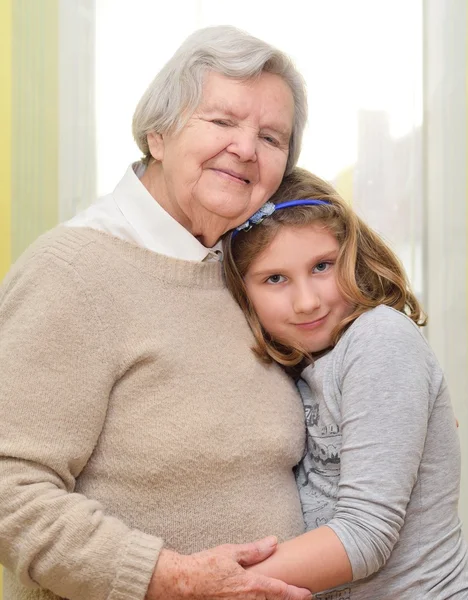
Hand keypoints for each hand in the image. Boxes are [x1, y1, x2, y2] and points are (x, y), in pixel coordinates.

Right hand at [146, 536, 311, 599]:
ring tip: (279, 594)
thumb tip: (273, 542)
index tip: (308, 594)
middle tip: (299, 595)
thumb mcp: (230, 552)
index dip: (295, 593)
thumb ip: (254, 550)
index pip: (279, 590)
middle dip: (286, 598)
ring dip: (270, 599)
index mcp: (250, 584)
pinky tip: (256, 595)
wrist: (181, 582)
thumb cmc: (204, 566)